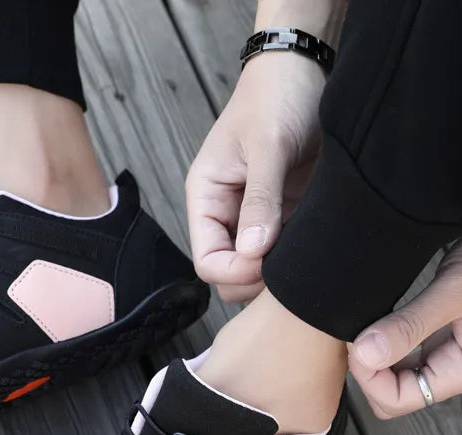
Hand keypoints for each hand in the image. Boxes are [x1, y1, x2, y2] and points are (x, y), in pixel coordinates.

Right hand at [186, 54, 324, 302]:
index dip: (234, 272)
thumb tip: (252, 252)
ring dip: (279, 271)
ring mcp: (255, 217)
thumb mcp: (267, 146)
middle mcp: (226, 214)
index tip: (267, 264)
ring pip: (257, 268)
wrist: (305, 68)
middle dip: (255, 279)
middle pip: (229, 273)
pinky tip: (315, 245)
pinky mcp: (284, 214)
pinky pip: (284, 251)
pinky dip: (296, 258)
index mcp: (206, 199)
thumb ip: (260, 200)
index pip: (207, 261)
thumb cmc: (276, 96)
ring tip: (305, 254)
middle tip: (290, 268)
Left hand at [348, 244, 461, 416]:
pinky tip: (369, 318)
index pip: (396, 400)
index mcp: (459, 369)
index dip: (369, 377)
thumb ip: (412, 325)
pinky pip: (396, 352)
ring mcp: (440, 351)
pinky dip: (377, 340)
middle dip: (366, 370)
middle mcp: (449, 366)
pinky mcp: (433, 334)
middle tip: (355, 333)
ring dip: (370, 355)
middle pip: (389, 393)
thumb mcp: (454, 290)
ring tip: (362, 324)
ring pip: (389, 374)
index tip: (357, 343)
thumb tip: (366, 356)